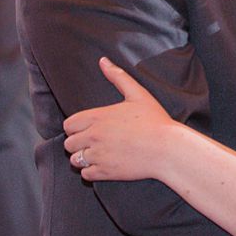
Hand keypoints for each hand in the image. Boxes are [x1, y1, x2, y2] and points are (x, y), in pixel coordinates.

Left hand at [62, 58, 175, 181]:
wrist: (167, 148)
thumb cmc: (155, 120)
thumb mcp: (137, 93)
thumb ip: (118, 76)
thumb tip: (103, 61)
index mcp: (97, 117)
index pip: (68, 124)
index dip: (76, 127)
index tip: (87, 128)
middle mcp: (93, 136)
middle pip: (68, 143)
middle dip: (78, 142)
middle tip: (92, 142)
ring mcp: (98, 155)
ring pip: (75, 160)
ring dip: (83, 158)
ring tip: (97, 154)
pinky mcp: (105, 172)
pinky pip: (85, 174)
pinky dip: (91, 171)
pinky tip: (103, 165)